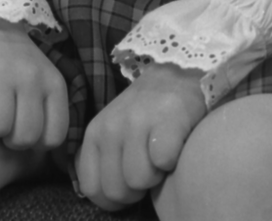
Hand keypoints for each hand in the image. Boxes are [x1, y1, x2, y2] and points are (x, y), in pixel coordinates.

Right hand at [0, 1, 69, 150]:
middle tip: (2, 115)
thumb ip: (46, 114)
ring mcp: (1, 70)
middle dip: (8, 136)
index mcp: (53, 83)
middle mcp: (31, 76)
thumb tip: (42, 157)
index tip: (23, 125)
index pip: (53, 137)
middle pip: (23, 138)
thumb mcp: (42, 83)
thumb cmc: (15, 65)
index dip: (35, 141)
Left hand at [75, 64, 206, 211]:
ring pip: (140, 180)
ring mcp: (139, 121)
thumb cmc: (148, 111)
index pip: (91, 188)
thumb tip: (105, 197)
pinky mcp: (168, 120)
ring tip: (162, 154)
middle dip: (137, 190)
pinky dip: (174, 161)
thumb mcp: (115, 130)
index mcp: (95, 132)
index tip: (129, 185)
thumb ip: (105, 159)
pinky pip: (163, 162)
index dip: (113, 199)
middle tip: (150, 167)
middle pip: (117, 190)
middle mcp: (112, 125)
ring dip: (157, 176)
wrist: (179, 72)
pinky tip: (176, 145)